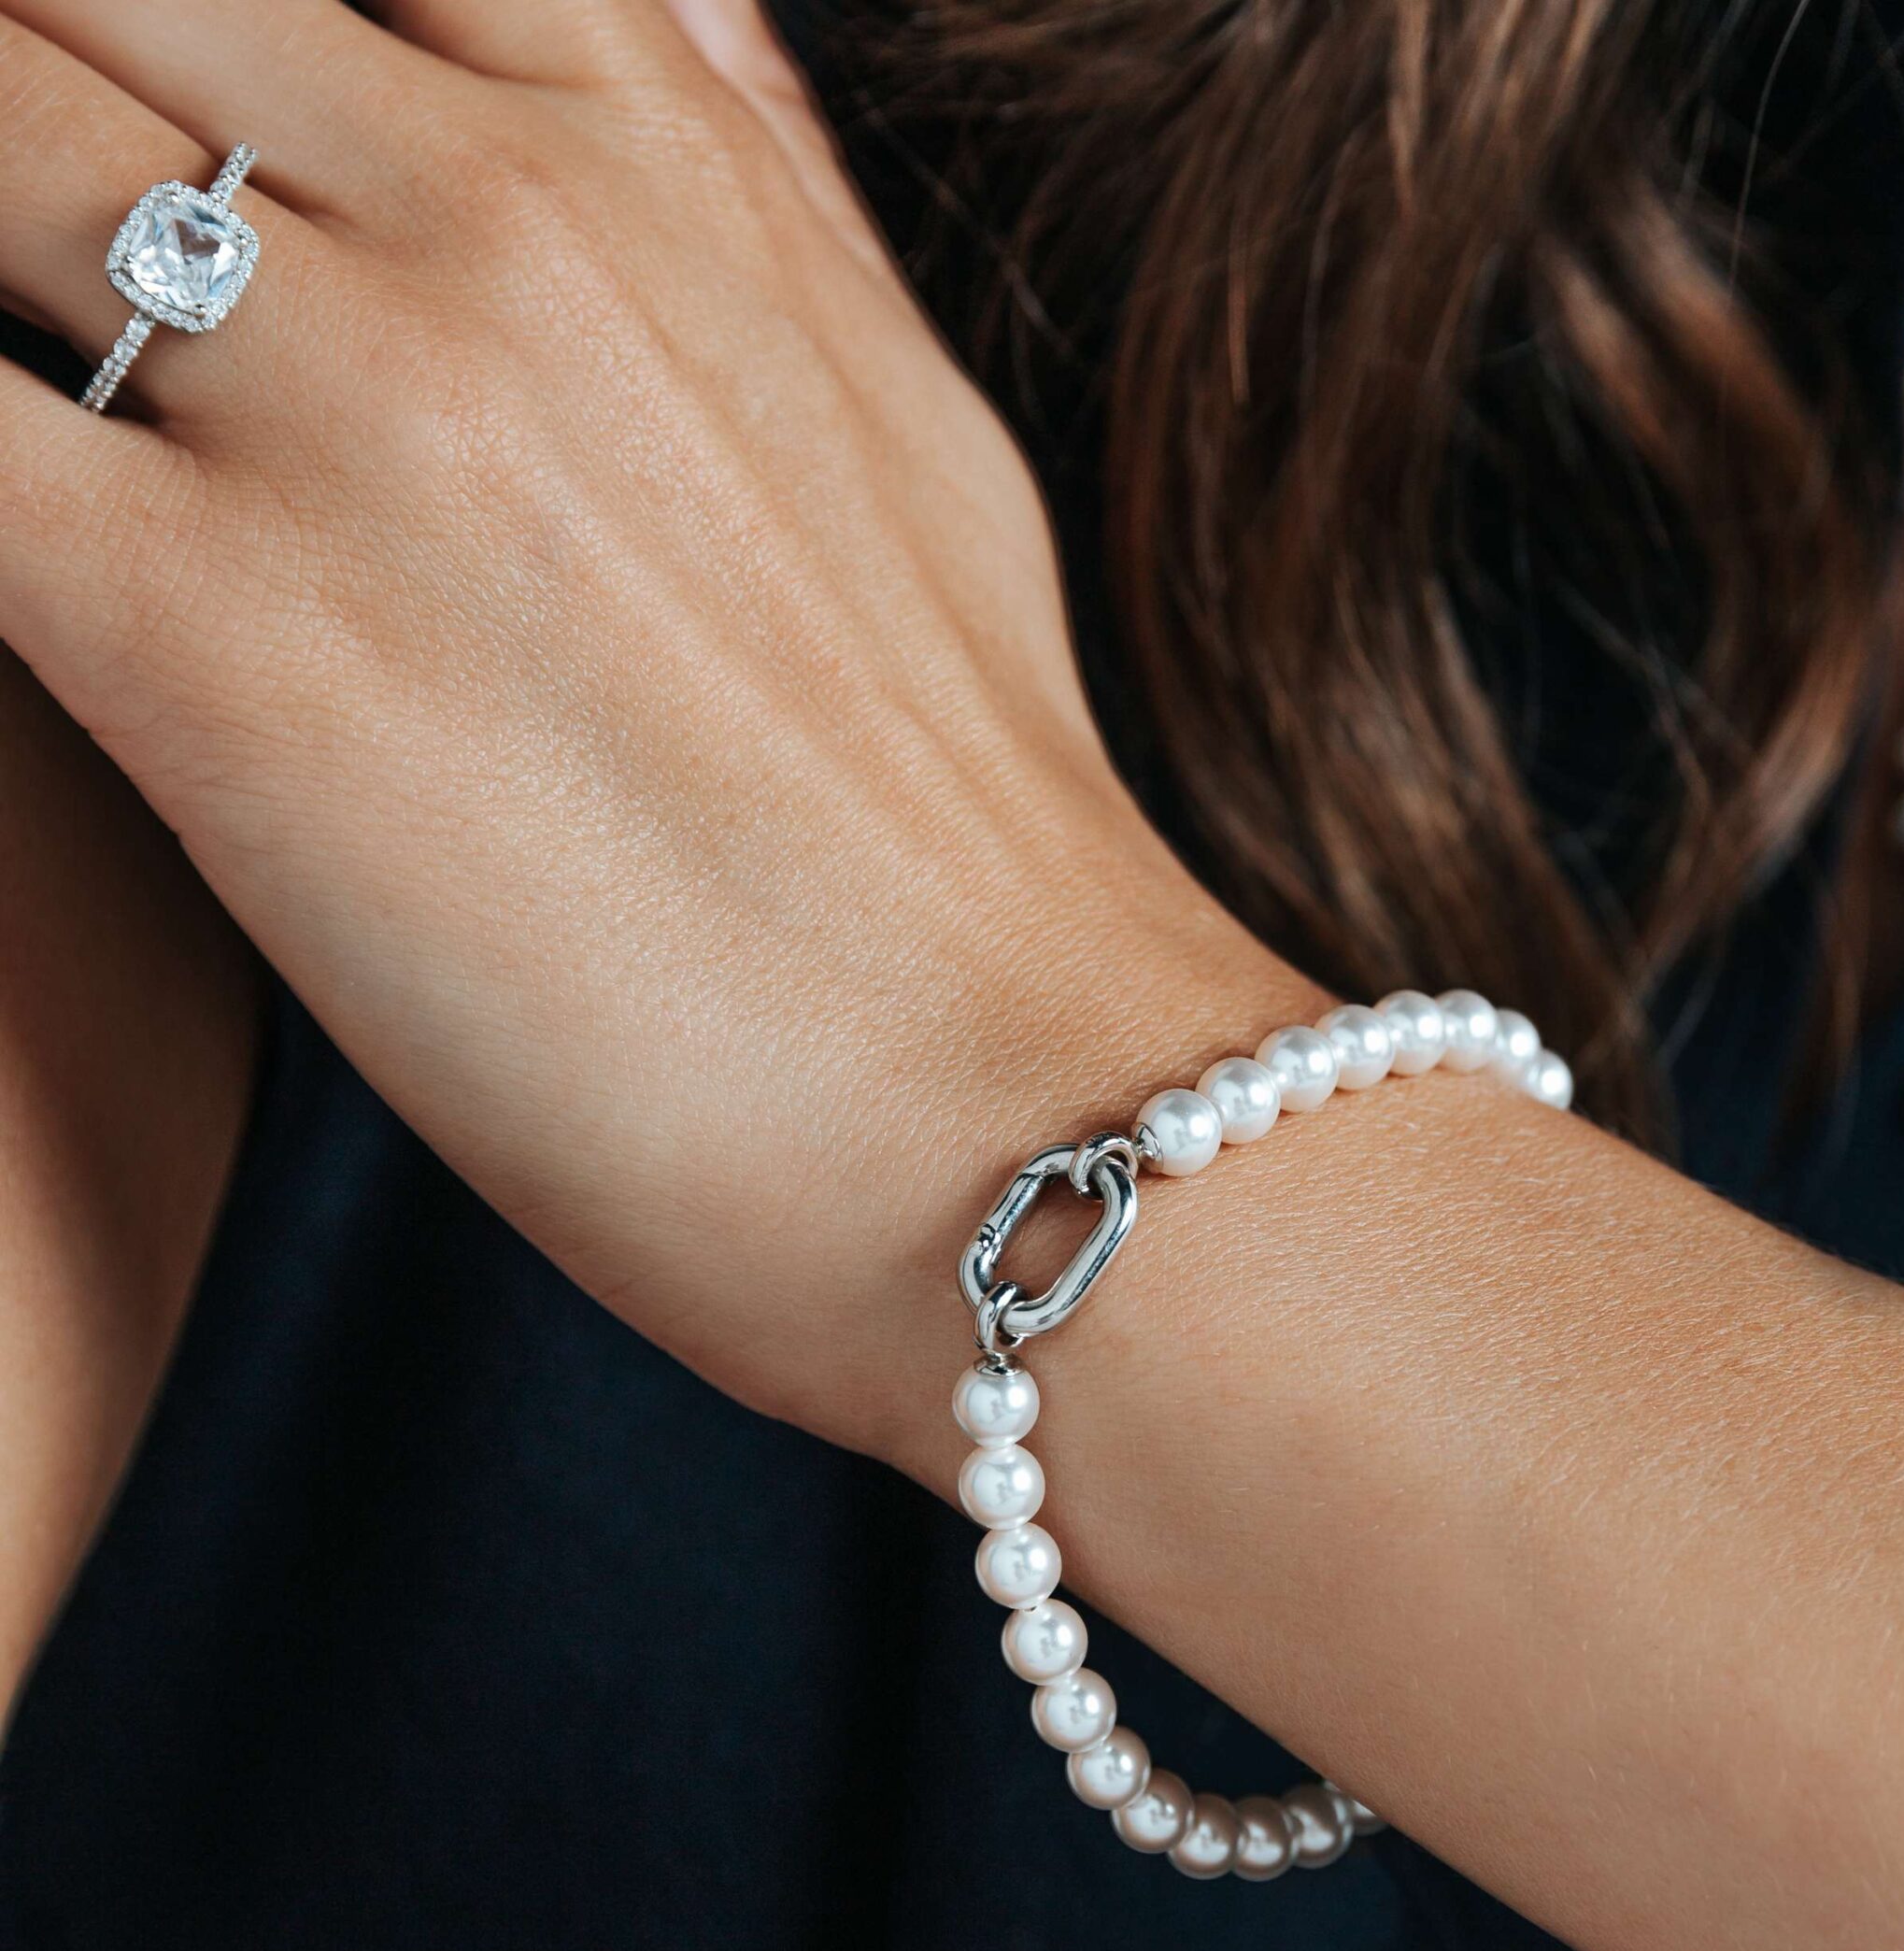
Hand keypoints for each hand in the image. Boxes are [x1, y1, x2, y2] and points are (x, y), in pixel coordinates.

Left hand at [0, 0, 1309, 1451]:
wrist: (1024, 1109)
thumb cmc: (969, 816)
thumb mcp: (909, 433)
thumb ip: (763, 190)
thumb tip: (698, 18)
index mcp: (655, 160)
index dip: (199, 19)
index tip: (171, 126)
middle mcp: (497, 225)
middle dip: (35, 101)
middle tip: (52, 290)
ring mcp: (350, 413)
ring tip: (56, 443)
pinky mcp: (204, 642)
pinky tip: (26, 575)